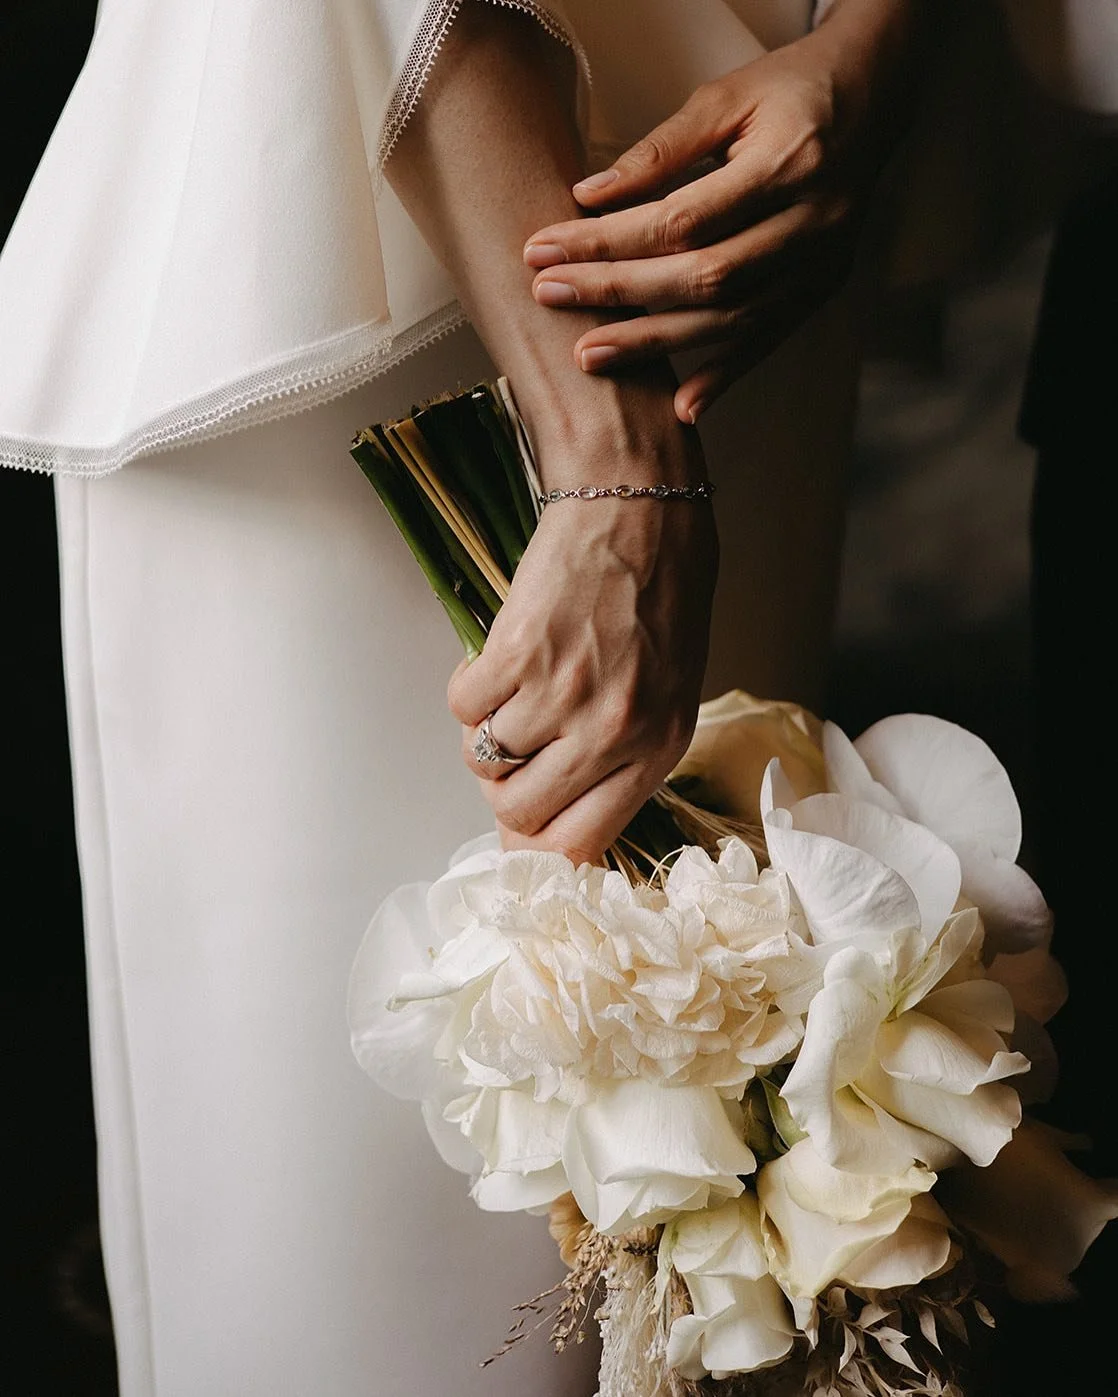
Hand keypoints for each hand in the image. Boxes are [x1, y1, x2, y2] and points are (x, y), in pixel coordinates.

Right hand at [448, 483, 716, 866]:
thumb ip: (614, 763)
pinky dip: (466, 688)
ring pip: (484, 760)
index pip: (580, 844)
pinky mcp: (518, 652)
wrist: (642, 511)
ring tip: (510, 691)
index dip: (536, 849)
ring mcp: (563, 693)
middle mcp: (611, 732)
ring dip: (484, 732)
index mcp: (655, 750)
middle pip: (520, 810)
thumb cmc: (660, 598)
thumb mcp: (663, 696)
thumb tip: (539, 826)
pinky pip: (460, 707)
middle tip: (514, 745)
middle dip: (503, 788)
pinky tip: (494, 661)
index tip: (517, 835)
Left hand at [522, 2, 920, 421]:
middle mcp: (810, 223)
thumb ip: (660, 150)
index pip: (681, 219)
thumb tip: (588, 196)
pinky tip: (683, 408)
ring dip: (657, 344)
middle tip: (551, 297)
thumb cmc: (790, 91)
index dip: (608, 240)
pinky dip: (725, 376)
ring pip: (731, 320)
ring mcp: (821, 264)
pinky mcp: (822, 288)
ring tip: (590, 355)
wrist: (873, 98)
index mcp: (786, 163)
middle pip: (702, 276)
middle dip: (619, 293)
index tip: (545, 248)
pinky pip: (769, 341)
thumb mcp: (724, 98)